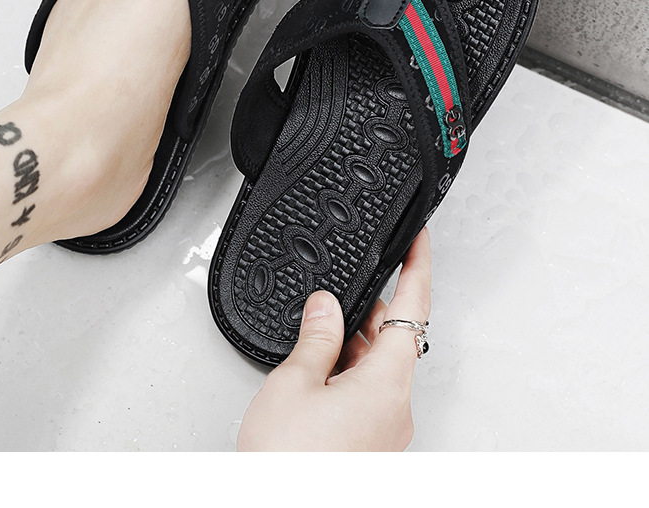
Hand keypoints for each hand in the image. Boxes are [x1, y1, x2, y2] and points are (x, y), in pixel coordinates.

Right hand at [237, 227, 431, 450]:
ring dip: (355, 346)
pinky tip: (318, 373)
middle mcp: (396, 409)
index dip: (417, 267)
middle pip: (396, 340)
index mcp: (387, 383)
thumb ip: (316, 338)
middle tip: (343, 291)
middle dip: (371, 311)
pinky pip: (368, 396)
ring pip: (380, 370)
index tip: (418, 241)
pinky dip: (349, 374)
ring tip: (317, 335)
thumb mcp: (294, 385)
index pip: (414, 308)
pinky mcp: (370, 448)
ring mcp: (385, 432)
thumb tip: (326, 307)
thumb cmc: (289, 465)